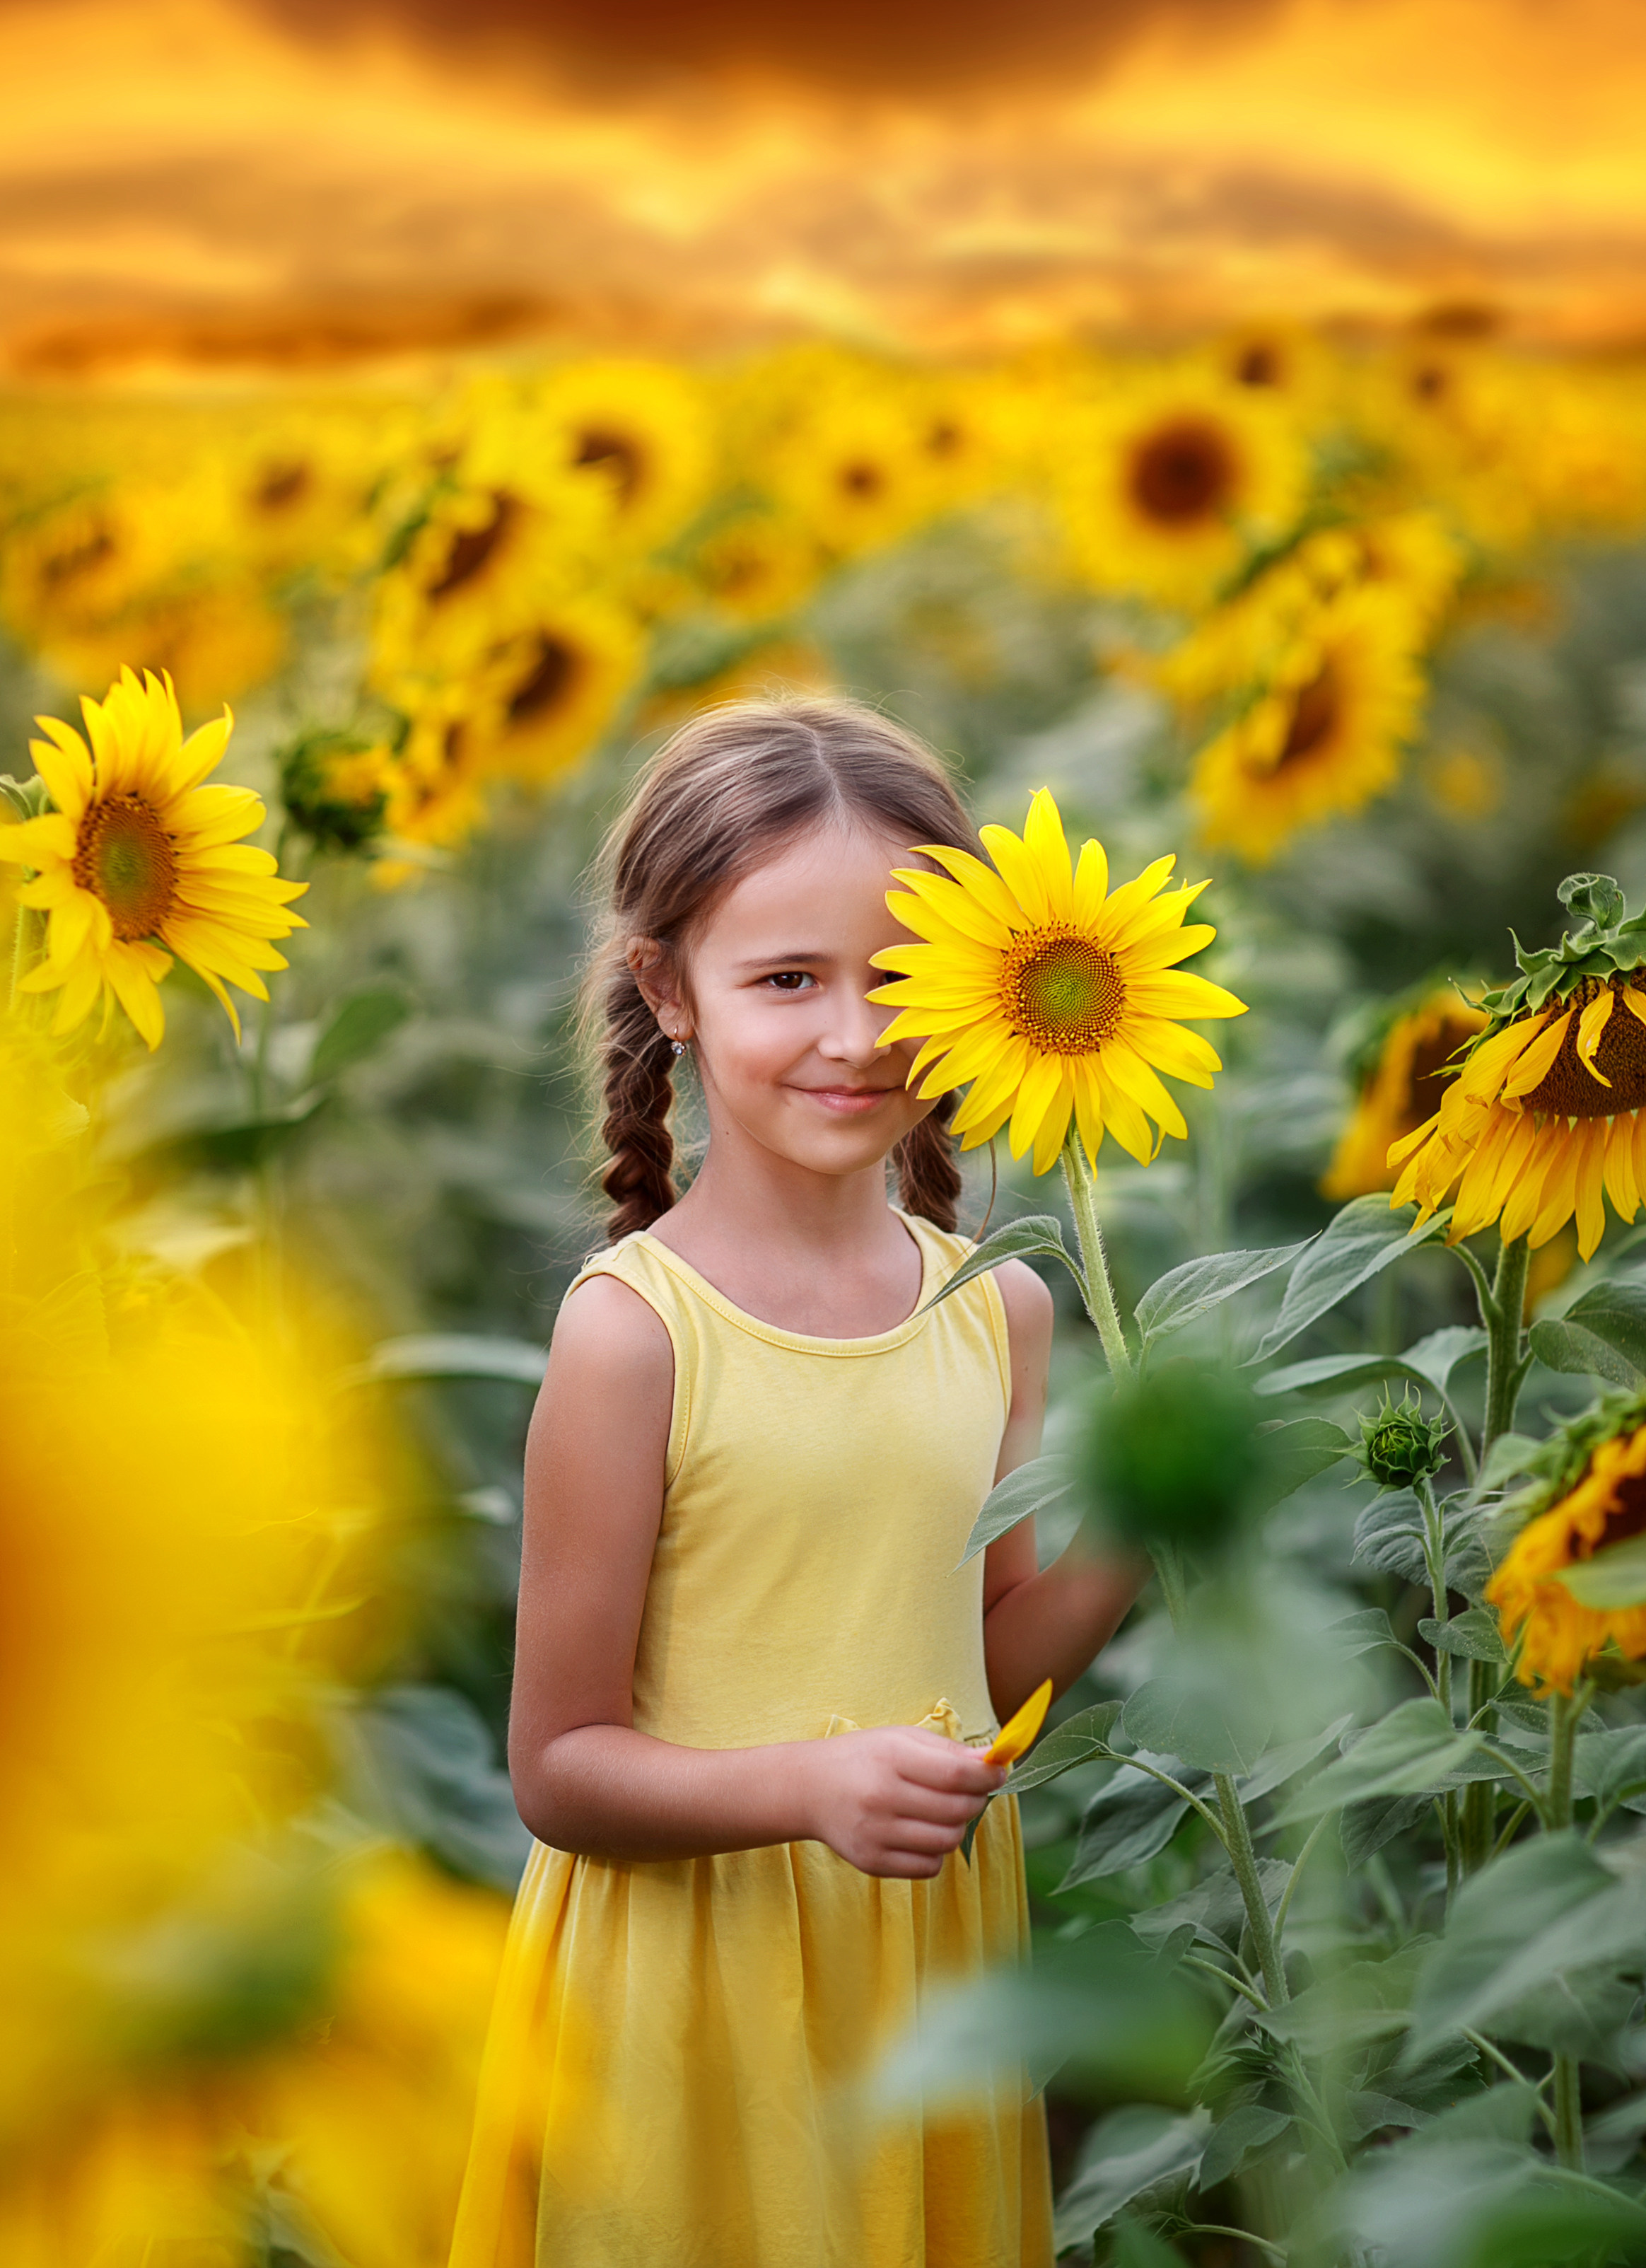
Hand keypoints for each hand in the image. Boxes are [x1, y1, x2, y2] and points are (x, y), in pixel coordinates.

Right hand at [801, 1727, 1006, 1878]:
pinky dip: (936, 1851)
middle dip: (975, 1799)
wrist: (810, 1790)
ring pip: (947, 1841)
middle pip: (957, 1810)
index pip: (956, 1775)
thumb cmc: (865, 1759)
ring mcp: (876, 1834)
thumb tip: (996, 1761)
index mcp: (891, 1759)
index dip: (987, 1776)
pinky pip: (928, 1867)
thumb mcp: (902, 1739)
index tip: (999, 1772)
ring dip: (957, 1826)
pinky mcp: (872, 1862)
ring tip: (943, 1811)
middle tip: (969, 1790)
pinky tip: (922, 1832)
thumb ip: (950, 1752)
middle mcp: (882, 1798)